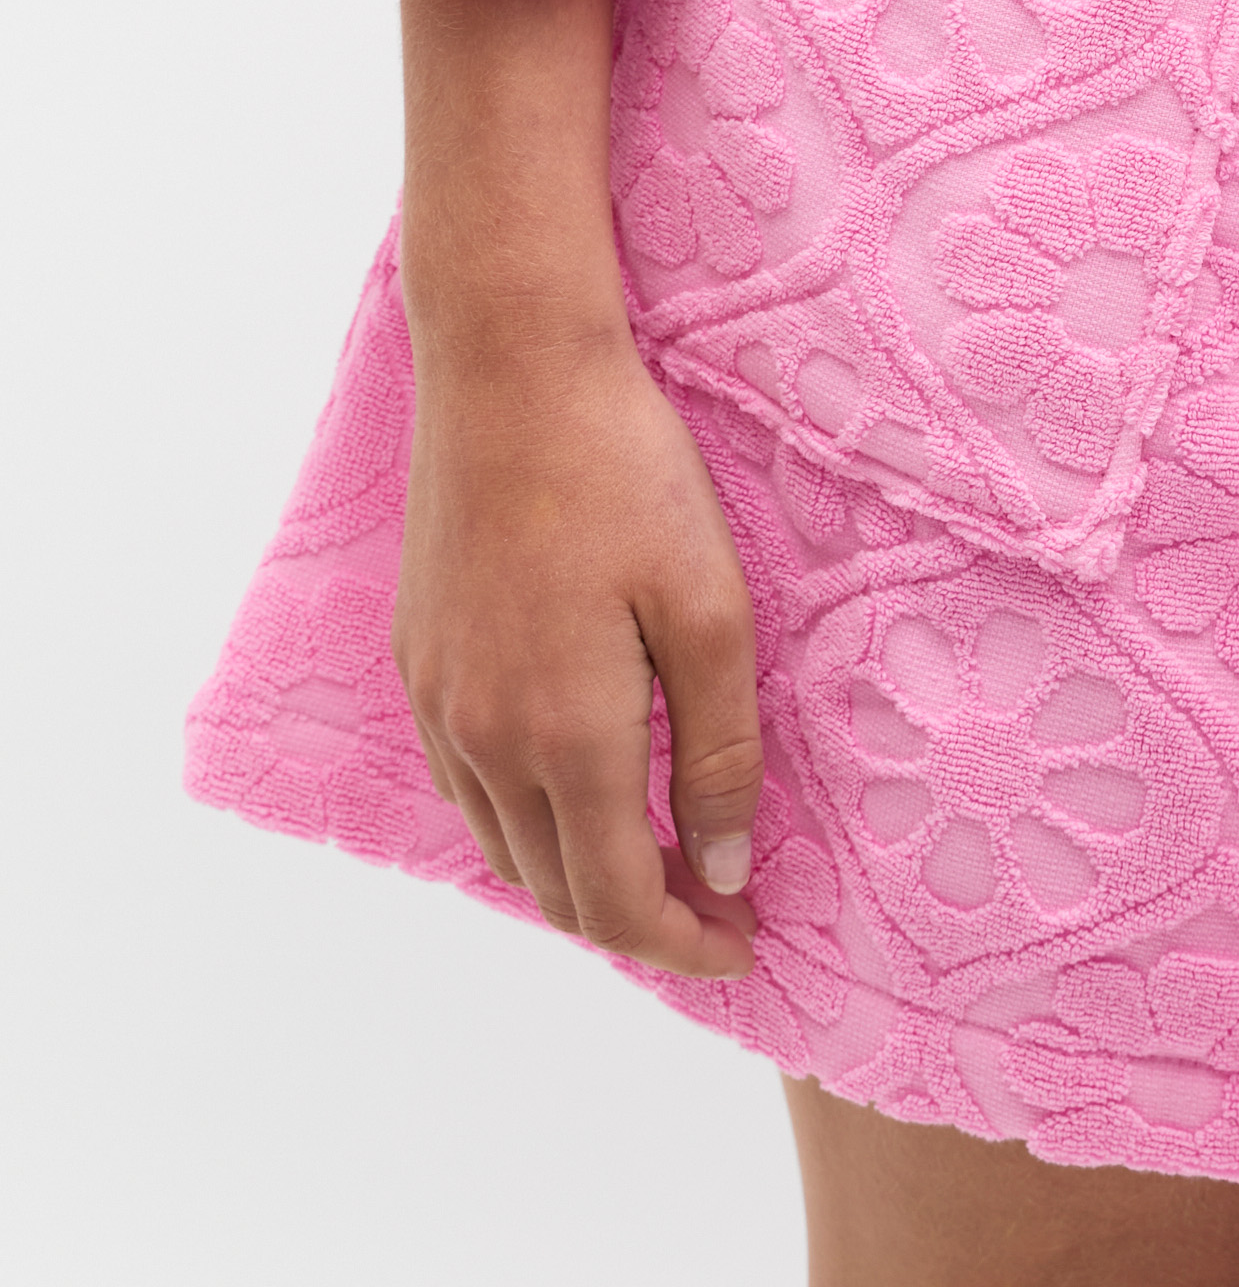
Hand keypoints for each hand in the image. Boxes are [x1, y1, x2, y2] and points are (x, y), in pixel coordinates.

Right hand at [393, 312, 762, 981]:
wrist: (511, 370)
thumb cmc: (627, 474)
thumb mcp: (711, 609)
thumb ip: (717, 752)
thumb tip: (724, 869)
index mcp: (564, 737)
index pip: (617, 902)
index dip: (684, 944)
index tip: (744, 945)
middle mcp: (484, 738)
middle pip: (554, 892)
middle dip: (637, 920)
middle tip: (716, 905)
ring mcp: (439, 700)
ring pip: (502, 846)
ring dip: (576, 874)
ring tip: (657, 854)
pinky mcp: (417, 659)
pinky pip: (466, 784)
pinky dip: (524, 818)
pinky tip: (577, 785)